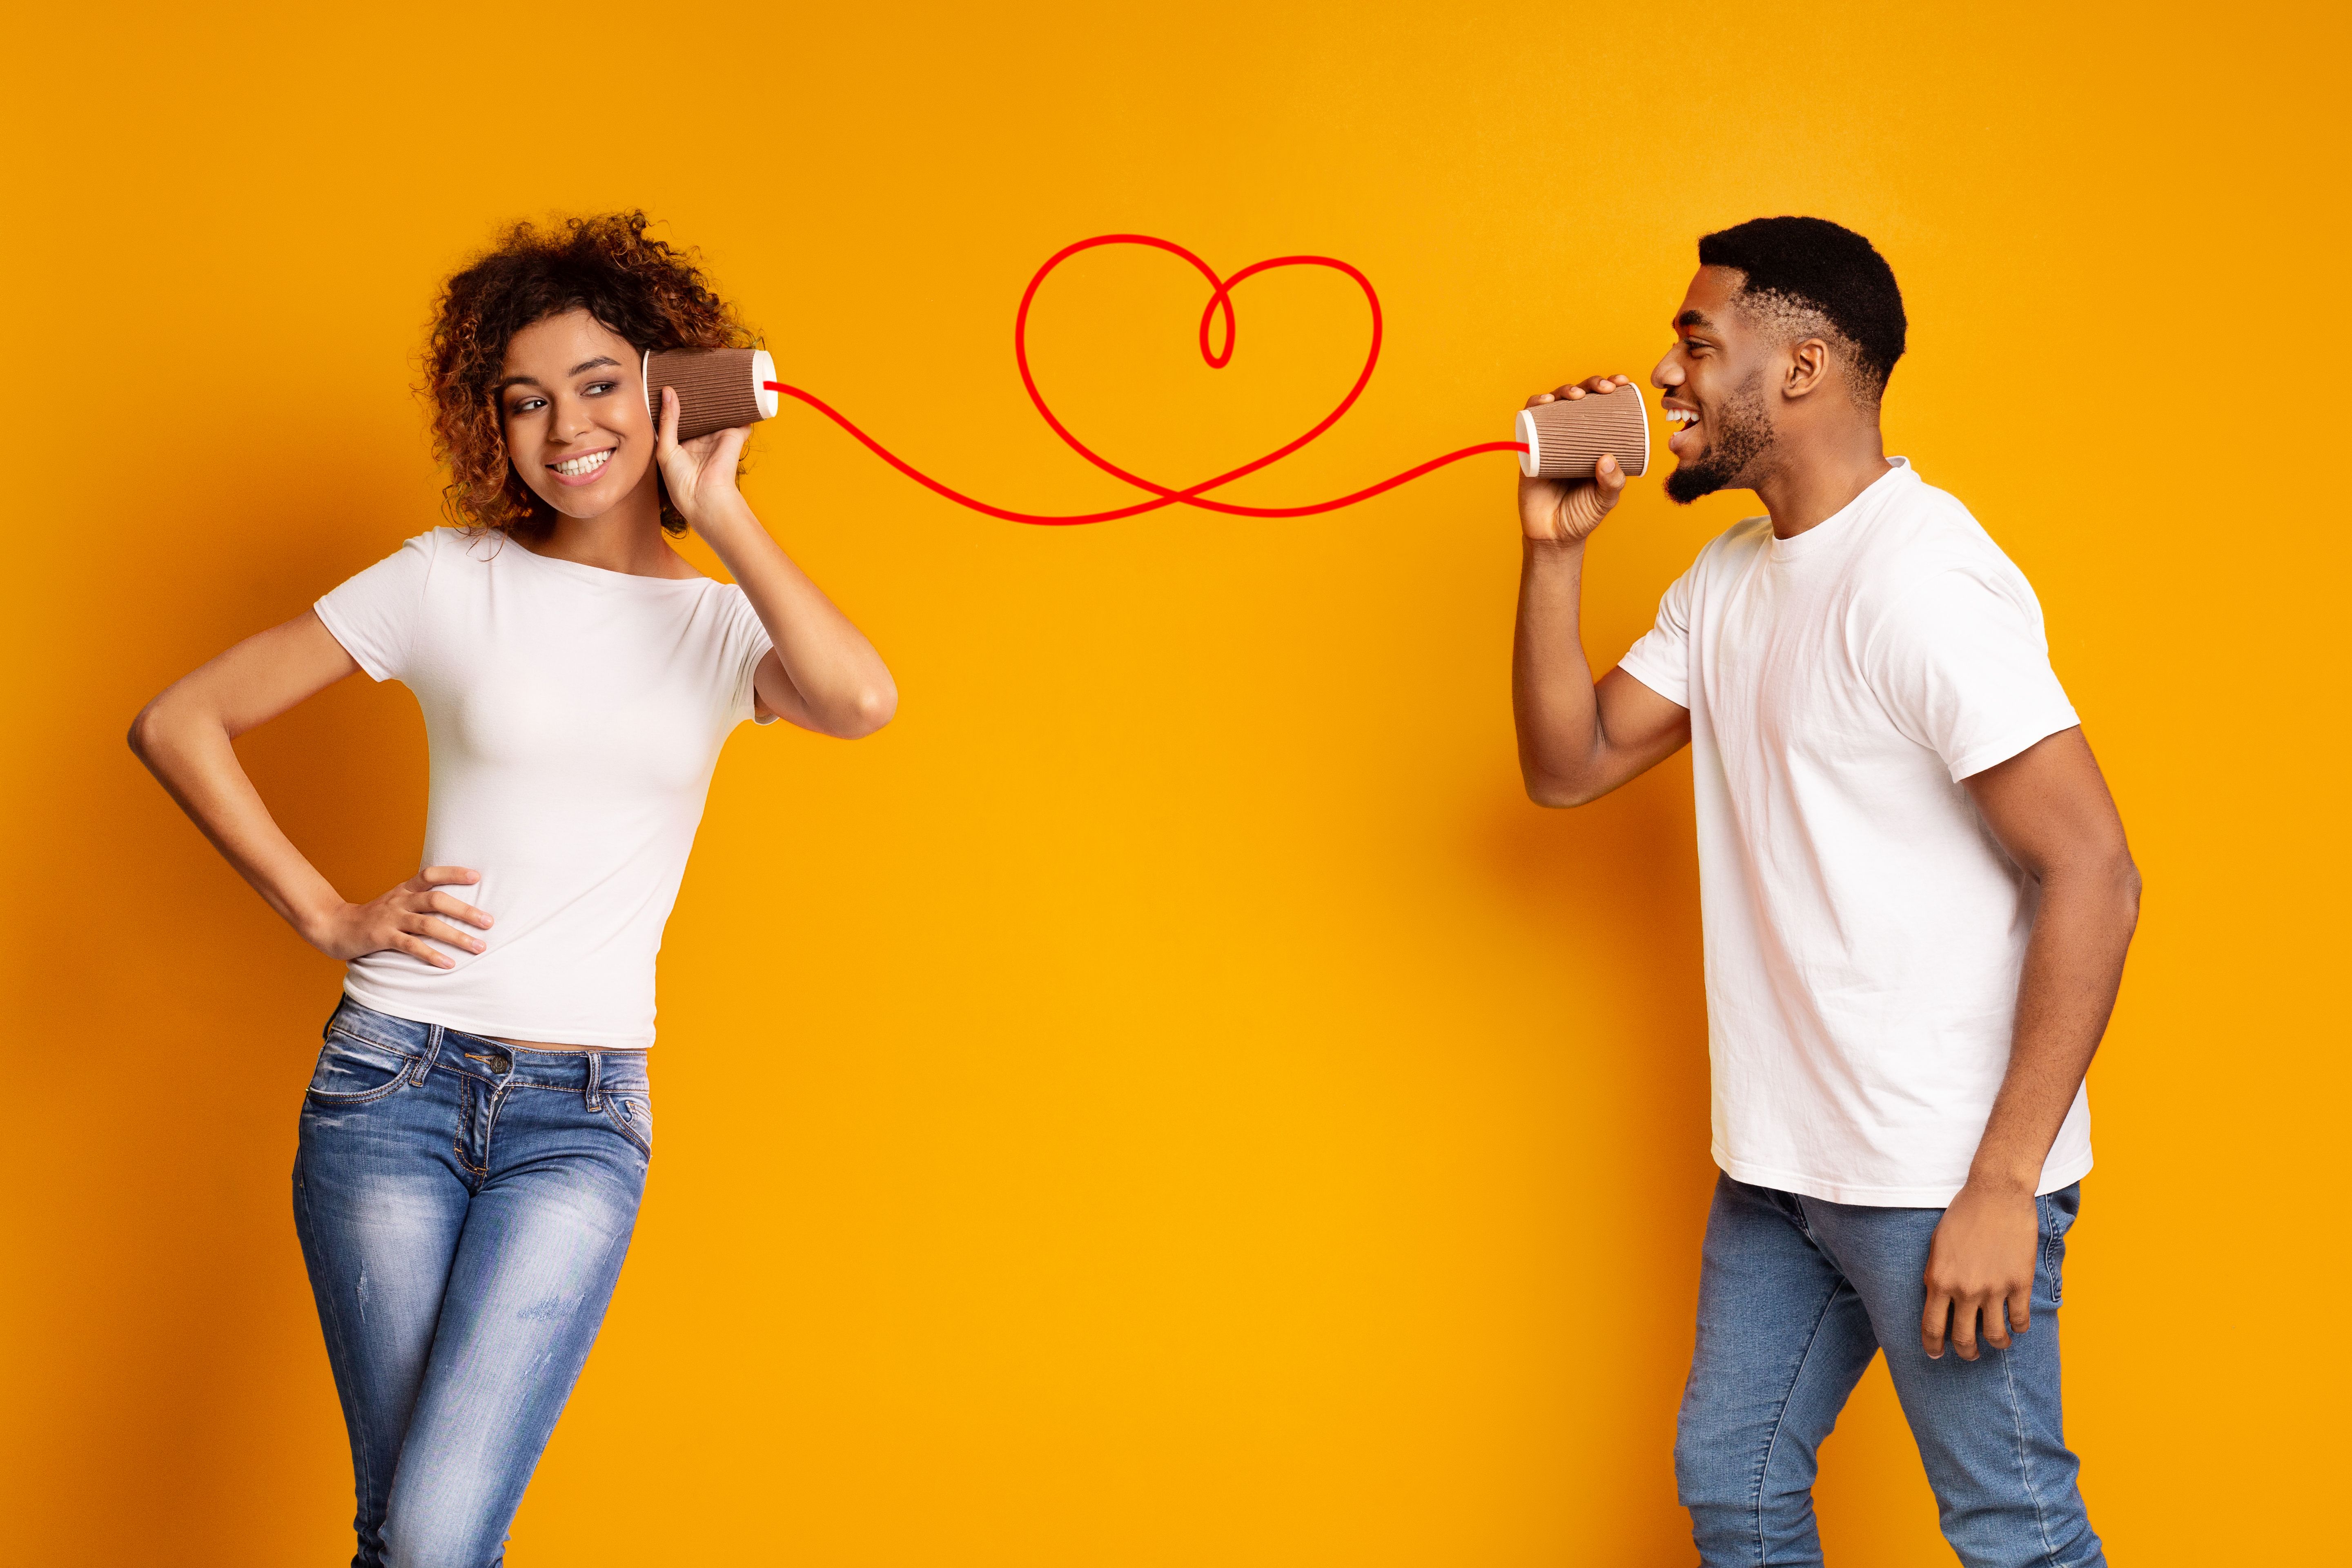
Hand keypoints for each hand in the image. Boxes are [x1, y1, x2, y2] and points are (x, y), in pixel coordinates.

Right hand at [309, 866, 491, 970]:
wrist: (334, 927)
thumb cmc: (374, 917)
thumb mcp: (396, 902)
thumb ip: (420, 901)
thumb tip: (455, 907)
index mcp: (404, 889)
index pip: (430, 874)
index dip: (453, 873)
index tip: (477, 877)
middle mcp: (399, 901)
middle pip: (437, 900)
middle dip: (465, 911)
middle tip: (489, 922)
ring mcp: (390, 919)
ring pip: (428, 924)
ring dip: (456, 936)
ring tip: (478, 947)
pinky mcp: (381, 938)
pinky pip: (410, 946)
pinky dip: (431, 954)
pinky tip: (448, 964)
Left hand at [653, 384, 753, 536]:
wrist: (704, 497)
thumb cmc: (681, 481)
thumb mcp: (665, 448)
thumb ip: (668, 420)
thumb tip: (668, 391)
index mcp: (683, 443)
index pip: (680, 417)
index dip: (676, 401)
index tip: (670, 382)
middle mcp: (701, 438)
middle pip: (699, 412)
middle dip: (696, 395)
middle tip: (690, 373)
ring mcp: (718, 436)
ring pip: (718, 412)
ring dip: (717, 398)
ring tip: (710, 374)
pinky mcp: (734, 435)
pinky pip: (740, 417)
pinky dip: (741, 405)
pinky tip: (736, 388)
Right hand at [1519, 376, 1633, 543]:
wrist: (1553, 536)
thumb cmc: (1582, 515)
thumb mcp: (1605, 499)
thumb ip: (1612, 483)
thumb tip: (1608, 458)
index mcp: (1593, 441)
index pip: (1603, 407)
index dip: (1611, 388)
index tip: (1623, 382)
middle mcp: (1571, 436)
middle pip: (1579, 399)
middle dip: (1592, 384)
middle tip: (1606, 389)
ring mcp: (1549, 440)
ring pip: (1554, 405)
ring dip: (1564, 390)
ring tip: (1576, 396)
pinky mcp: (1529, 449)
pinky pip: (1528, 422)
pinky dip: (1533, 407)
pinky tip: (1543, 402)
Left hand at [1921, 1179, 2038, 1359]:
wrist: (1996, 1194)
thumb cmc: (1962, 1216)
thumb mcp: (1936, 1246)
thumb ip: (1935, 1276)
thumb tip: (1935, 1301)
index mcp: (1939, 1281)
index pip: (1932, 1327)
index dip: (1933, 1346)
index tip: (1936, 1355)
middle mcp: (1965, 1290)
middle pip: (1964, 1339)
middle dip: (1966, 1352)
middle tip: (1969, 1354)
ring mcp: (1994, 1288)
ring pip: (1995, 1336)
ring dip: (1996, 1345)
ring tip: (1997, 1343)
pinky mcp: (2019, 1283)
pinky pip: (2020, 1320)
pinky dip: (2018, 1328)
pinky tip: (2016, 1326)